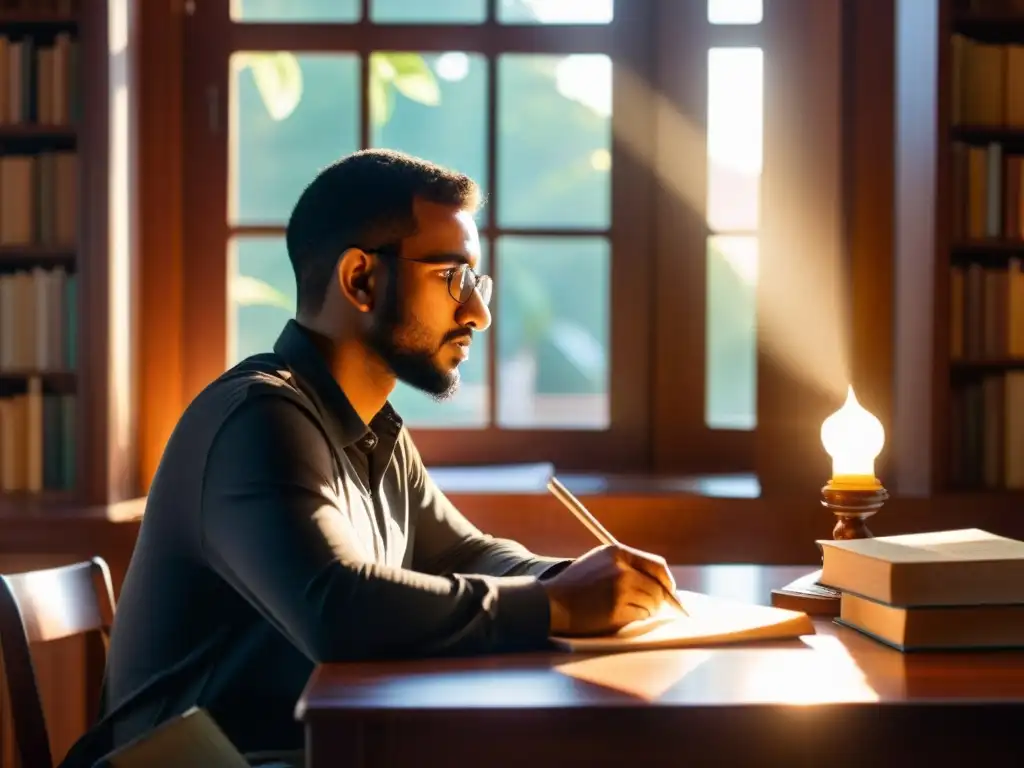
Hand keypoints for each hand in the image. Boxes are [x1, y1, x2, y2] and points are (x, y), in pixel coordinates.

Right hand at [541, 543, 677, 635]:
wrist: (551, 602)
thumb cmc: (576, 586)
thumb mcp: (599, 563)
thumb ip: (627, 567)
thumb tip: (661, 584)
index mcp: (617, 552)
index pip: (657, 565)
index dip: (667, 581)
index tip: (670, 592)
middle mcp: (621, 568)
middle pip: (658, 587)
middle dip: (659, 601)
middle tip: (654, 608)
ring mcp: (620, 589)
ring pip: (652, 604)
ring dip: (645, 611)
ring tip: (625, 610)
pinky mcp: (617, 609)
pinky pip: (640, 617)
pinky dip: (634, 619)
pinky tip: (616, 616)